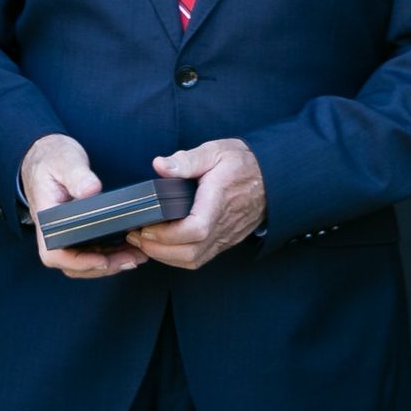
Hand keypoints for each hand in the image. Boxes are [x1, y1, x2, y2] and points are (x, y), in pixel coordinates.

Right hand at [21, 134, 147, 278]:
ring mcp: (66, 233)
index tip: (103, 260)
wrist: (45, 154)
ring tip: (137, 257)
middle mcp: (54, 232)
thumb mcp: (64, 161)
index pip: (55, 253)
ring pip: (85, 261)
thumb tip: (90, 191)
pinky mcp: (77, 230)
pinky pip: (92, 251)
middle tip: (132, 260)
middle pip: (74, 264)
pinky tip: (131, 248)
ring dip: (111, 263)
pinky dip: (110, 254)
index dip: (79, 262)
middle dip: (104, 267)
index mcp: (46, 218)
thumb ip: (77, 175)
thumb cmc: (52, 158)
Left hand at [126, 139, 265, 269]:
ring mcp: (225, 236)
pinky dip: (177, 257)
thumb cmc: (242, 163)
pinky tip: (163, 245)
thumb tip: (160, 165)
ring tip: (145, 241)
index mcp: (218, 201)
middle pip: (190, 252)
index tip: (146, 226)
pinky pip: (200, 258)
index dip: (167, 235)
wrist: (273, 178)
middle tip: (137, 235)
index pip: (195, 229)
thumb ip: (187, 160)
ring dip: (165, 256)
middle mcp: (223, 225)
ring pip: (193, 260)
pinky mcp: (224, 241)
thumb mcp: (215, 151)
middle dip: (158, 249)